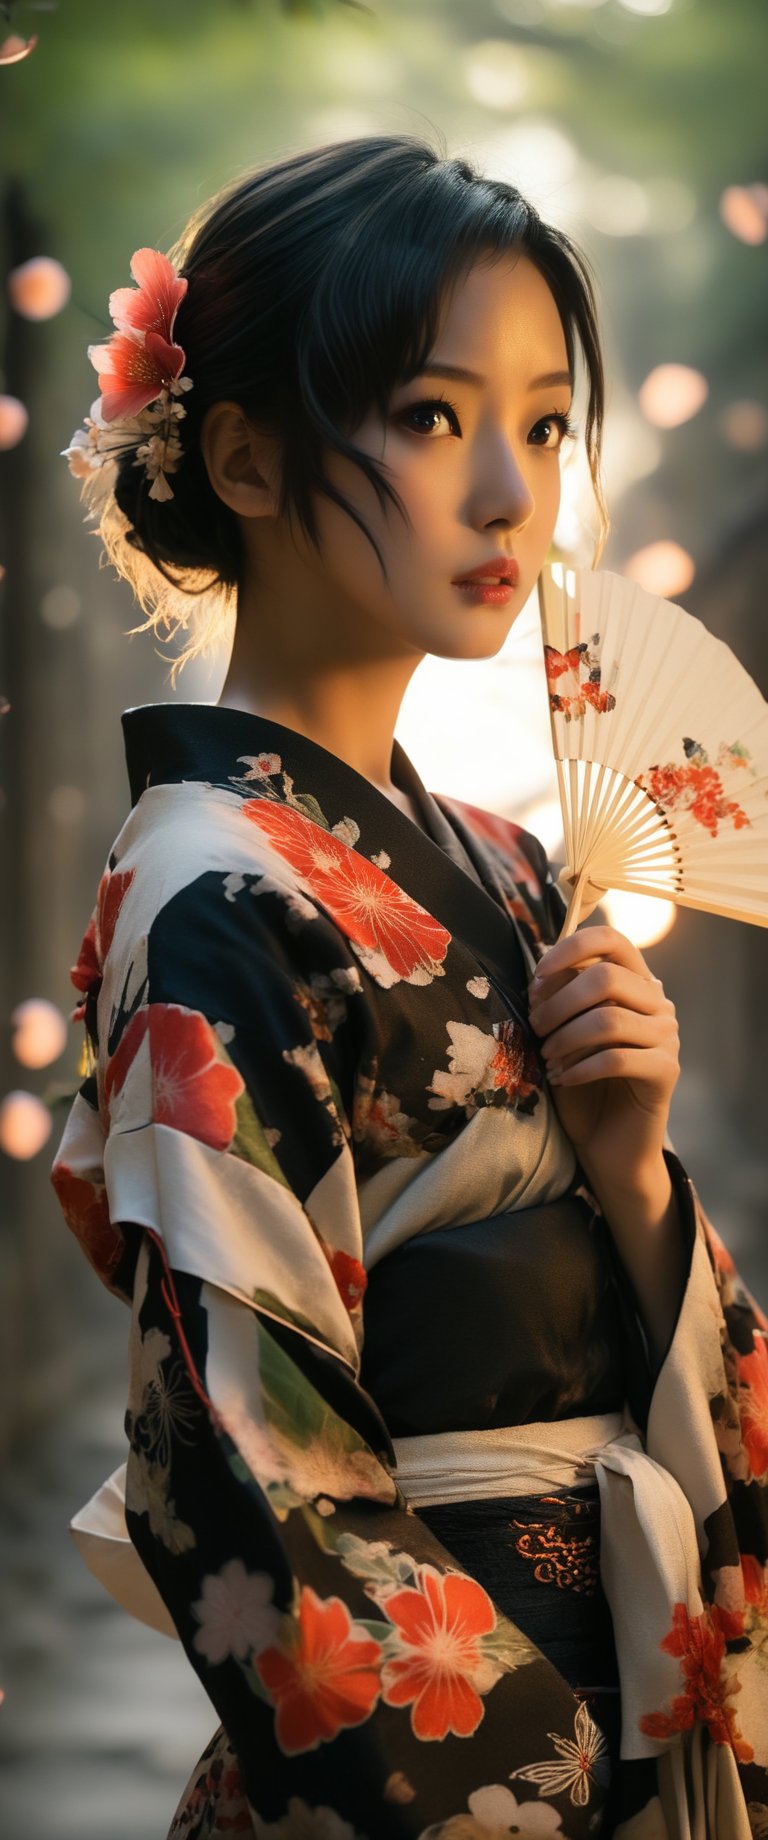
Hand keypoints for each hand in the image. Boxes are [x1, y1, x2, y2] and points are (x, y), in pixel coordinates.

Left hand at [528, 925, 680, 1200]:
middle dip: (560, 1001)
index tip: (536, 977)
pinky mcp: (666, 1071)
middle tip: (535, 1028)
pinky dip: (580, 1068)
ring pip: (609, 1020)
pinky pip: (618, 1058)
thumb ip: (559, 1001)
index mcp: (635, 984)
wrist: (607, 1145)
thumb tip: (539, 976)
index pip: (613, 940)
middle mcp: (658, 1004)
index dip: (571, 950)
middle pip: (608, 977)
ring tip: (547, 1057)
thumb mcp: (562, 1035)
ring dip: (566, 1038)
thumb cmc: (581, 1084)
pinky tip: (562, 1080)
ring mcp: (667, 1037)